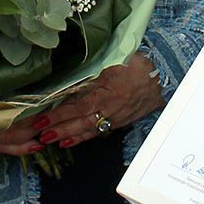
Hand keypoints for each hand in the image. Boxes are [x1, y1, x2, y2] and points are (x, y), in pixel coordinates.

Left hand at [0, 55, 166, 154]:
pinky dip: (83, 137)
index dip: (58, 115)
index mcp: (106, 93)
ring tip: (50, 140)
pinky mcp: (120, 120)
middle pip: (79, 122)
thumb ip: (92, 72)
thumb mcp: (113, 62)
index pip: (77, 107)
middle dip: (59, 129)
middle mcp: (109, 109)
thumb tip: (68, 78)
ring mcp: (115, 117)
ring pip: (88, 129)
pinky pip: (99, 131)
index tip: (41, 118)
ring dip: (68, 135)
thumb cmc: (138, 64)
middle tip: (39, 135)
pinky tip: (70, 140)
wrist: (164, 77)